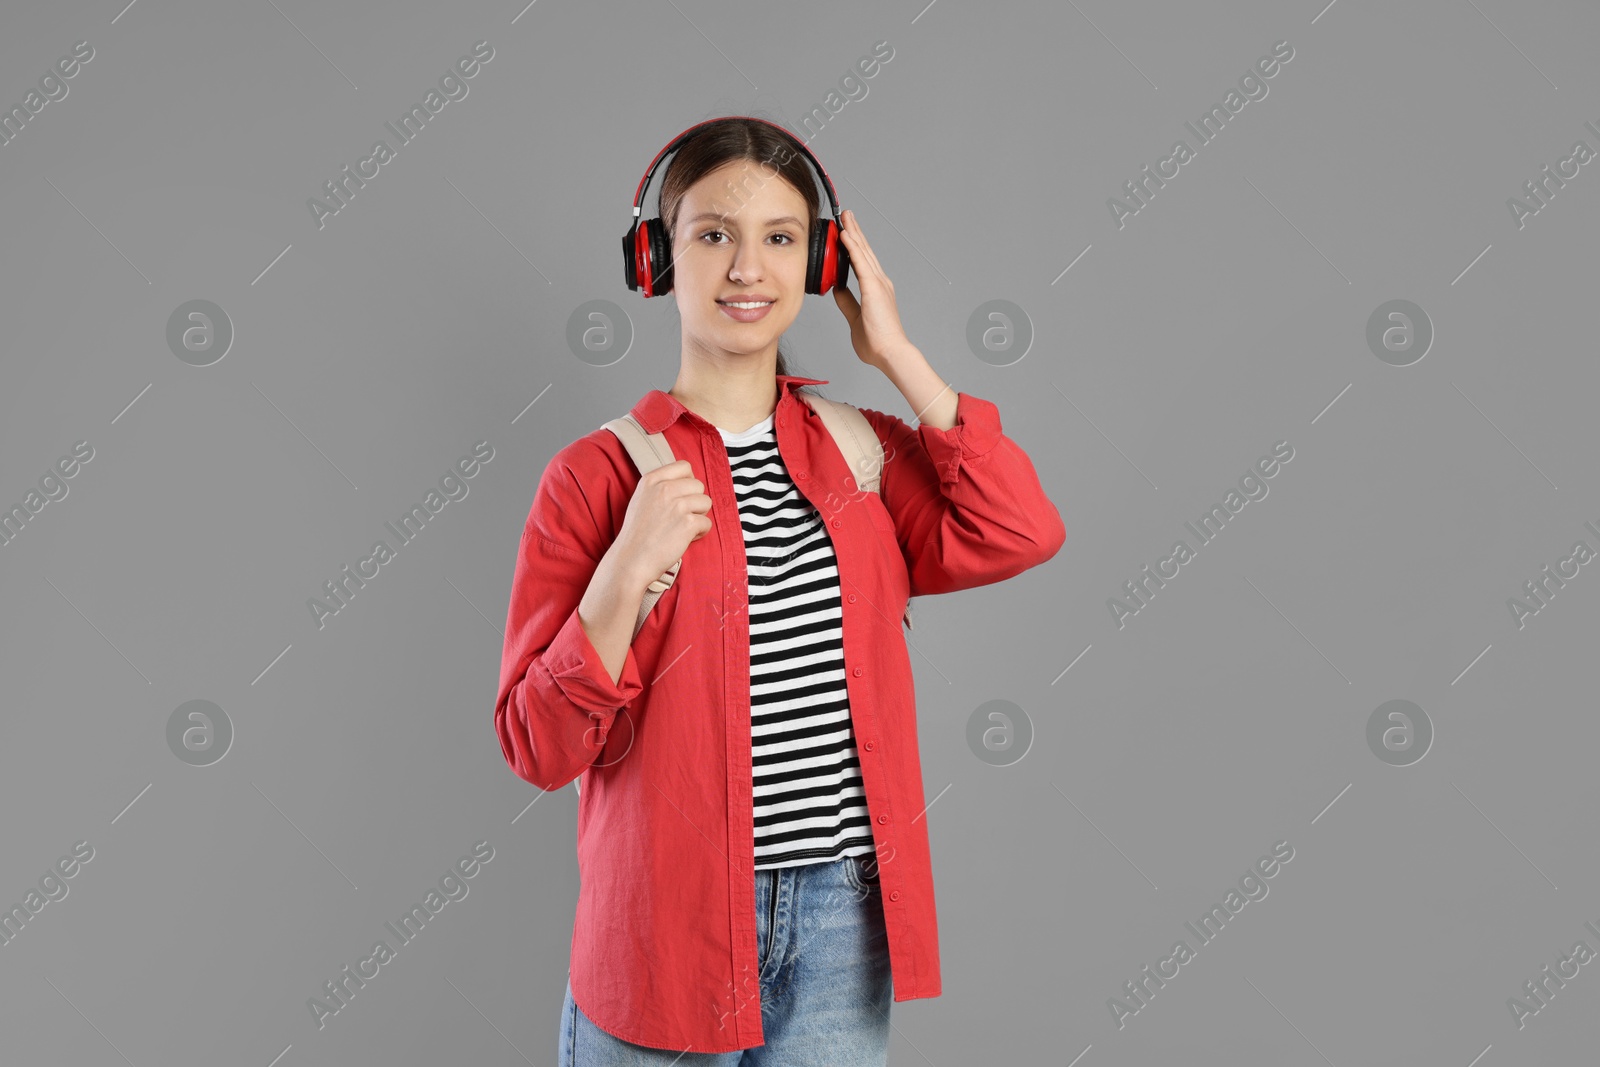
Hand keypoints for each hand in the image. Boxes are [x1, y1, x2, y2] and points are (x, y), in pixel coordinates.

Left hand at [832, 209, 911, 370]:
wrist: (890, 352)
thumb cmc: (878, 342)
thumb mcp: (855, 318)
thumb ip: (847, 302)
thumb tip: (837, 289)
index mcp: (876, 289)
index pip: (862, 262)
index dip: (854, 246)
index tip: (846, 233)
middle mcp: (880, 282)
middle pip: (864, 251)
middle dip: (854, 231)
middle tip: (846, 216)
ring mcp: (878, 283)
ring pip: (863, 251)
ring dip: (853, 232)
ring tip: (845, 217)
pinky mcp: (874, 288)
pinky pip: (860, 262)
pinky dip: (853, 247)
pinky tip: (845, 234)